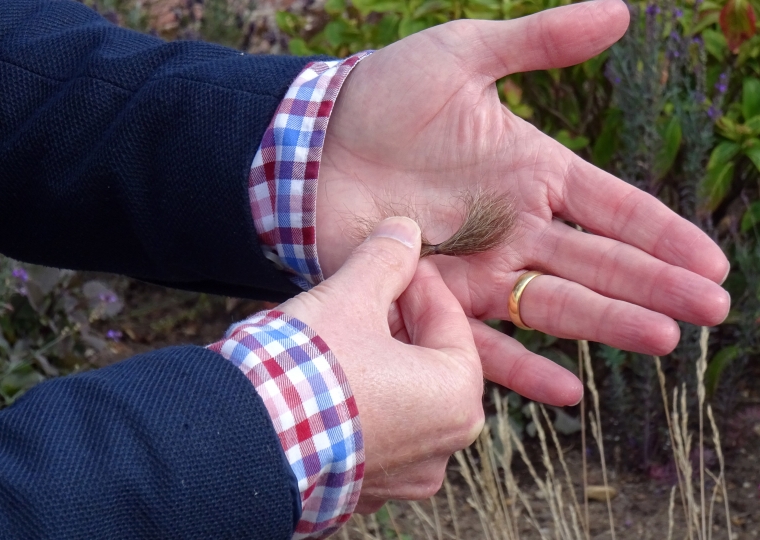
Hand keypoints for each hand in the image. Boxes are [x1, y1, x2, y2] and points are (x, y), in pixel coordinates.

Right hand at [279, 217, 483, 512]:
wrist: (240, 442)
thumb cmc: (306, 370)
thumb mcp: (349, 298)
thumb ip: (385, 259)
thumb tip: (406, 231)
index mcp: (456, 399)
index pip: (450, 322)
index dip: (418, 282)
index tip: (395, 260)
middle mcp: (441, 447)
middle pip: (429, 362)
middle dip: (400, 322)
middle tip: (367, 293)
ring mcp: (404, 476)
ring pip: (404, 397)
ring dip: (381, 361)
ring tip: (344, 332)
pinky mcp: (365, 488)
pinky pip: (376, 431)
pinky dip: (362, 402)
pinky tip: (329, 379)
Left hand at [315, 0, 729, 407]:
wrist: (309, 141)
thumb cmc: (382, 95)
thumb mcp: (461, 55)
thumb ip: (537, 42)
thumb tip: (620, 12)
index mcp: (531, 173)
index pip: (613, 209)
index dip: (663, 235)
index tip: (713, 263)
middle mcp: (514, 227)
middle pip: (598, 263)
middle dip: (655, 286)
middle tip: (711, 312)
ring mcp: (475, 266)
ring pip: (555, 303)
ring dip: (608, 323)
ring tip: (663, 340)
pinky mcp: (431, 297)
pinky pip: (482, 340)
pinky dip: (521, 367)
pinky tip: (566, 392)